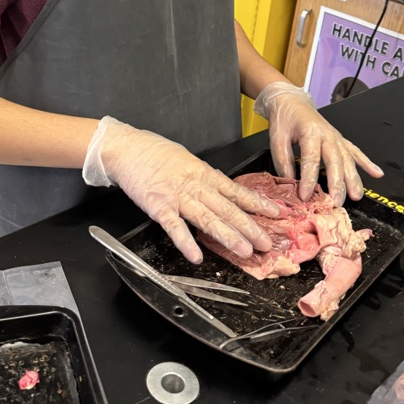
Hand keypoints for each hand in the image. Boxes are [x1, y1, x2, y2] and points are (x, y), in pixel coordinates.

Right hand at [83, 117, 280, 263]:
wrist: (127, 147)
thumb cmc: (155, 152)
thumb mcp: (187, 160)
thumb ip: (205, 177)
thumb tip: (222, 189)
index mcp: (204, 174)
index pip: (236, 191)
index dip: (258, 203)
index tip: (276, 213)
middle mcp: (195, 185)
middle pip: (227, 208)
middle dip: (249, 227)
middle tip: (267, 243)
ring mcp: (177, 196)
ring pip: (207, 218)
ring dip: (227, 235)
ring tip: (244, 251)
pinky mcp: (157, 205)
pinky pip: (174, 226)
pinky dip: (185, 242)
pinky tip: (196, 256)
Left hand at [255, 82, 383, 204]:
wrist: (292, 102)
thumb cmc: (285, 118)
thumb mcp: (276, 137)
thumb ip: (282, 159)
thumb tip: (288, 181)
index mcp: (310, 132)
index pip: (311, 159)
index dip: (309, 179)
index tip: (305, 195)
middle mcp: (327, 135)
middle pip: (335, 161)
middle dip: (337, 183)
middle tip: (336, 201)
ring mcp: (336, 137)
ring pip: (348, 159)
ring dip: (353, 179)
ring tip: (356, 196)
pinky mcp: (340, 140)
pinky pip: (356, 152)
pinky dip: (367, 163)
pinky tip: (377, 174)